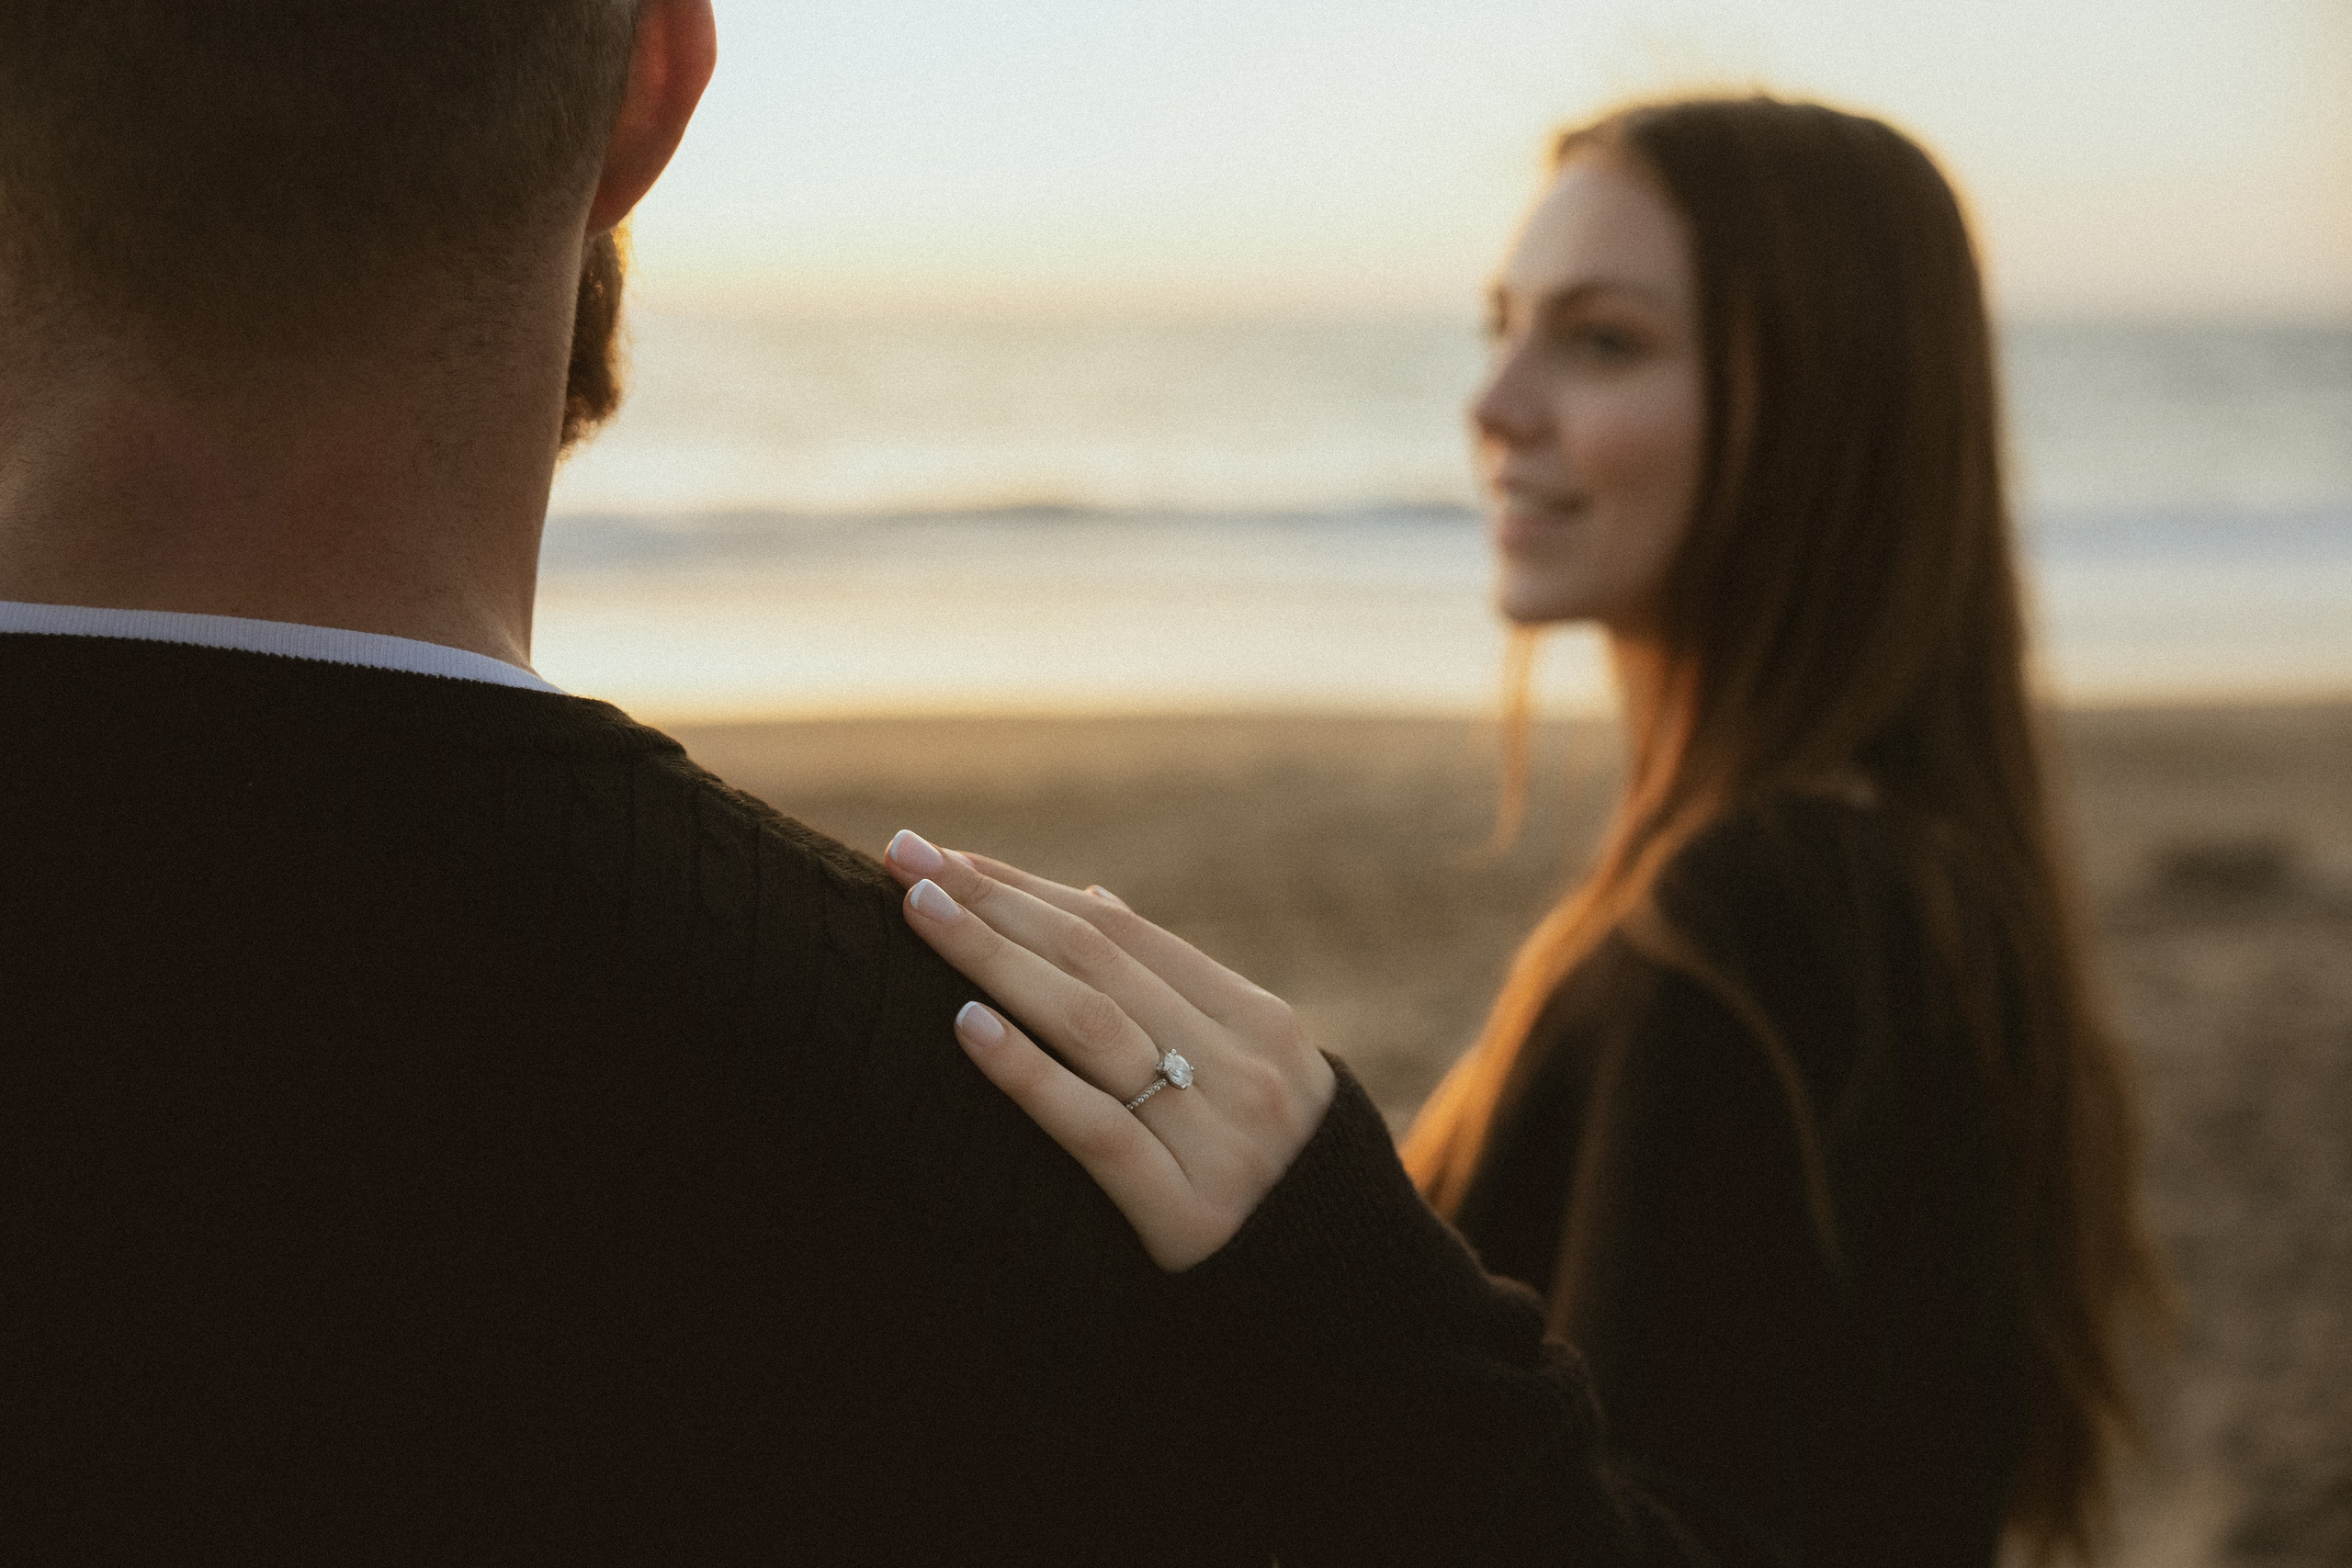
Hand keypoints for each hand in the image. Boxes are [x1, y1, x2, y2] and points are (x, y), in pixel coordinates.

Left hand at [881, 830, 1337, 1270]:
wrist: (1344, 1296)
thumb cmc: (1272, 1173)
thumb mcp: (1252, 1069)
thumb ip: (1177, 991)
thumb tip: (1094, 901)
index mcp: (1258, 1022)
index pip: (1122, 935)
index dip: (1028, 889)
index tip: (945, 856)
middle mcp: (1242, 1066)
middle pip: (1096, 963)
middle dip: (994, 903)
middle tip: (906, 857)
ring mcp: (1218, 1137)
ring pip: (1090, 1026)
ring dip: (994, 959)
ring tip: (919, 914)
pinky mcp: (1187, 1211)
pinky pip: (1094, 1129)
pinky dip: (1029, 1072)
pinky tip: (966, 1026)